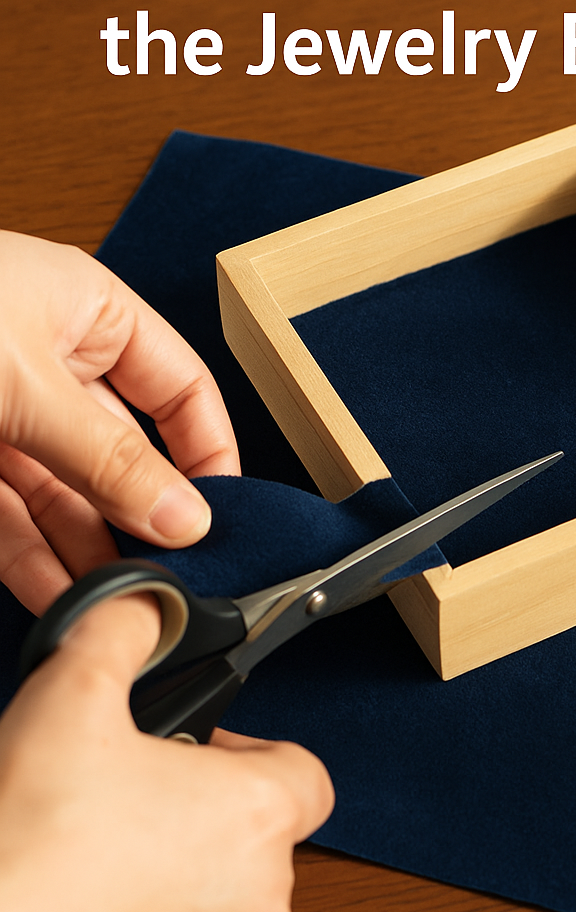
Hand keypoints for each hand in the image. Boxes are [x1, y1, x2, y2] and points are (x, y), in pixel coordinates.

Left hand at [0, 230, 239, 613]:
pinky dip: (33, 555)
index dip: (208, 450)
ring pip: (66, 490)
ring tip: (120, 597)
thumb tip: (186, 515)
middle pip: (123, 449)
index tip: (218, 514)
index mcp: (89, 314)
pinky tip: (61, 591)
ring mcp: (0, 410)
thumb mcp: (24, 384)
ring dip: (90, 544)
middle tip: (171, 571)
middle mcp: (50, 361)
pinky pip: (9, 513)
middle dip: (143, 512)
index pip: (180, 388)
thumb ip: (110, 458)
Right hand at [0, 594, 334, 911]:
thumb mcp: (71, 695)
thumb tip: (146, 607)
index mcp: (258, 815)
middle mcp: (260, 896)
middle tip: (143, 792)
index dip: (252, 748)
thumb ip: (123, 628)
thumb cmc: (25, 844)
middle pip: (265, 828)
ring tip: (115, 844)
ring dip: (187, 863)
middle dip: (210, 803)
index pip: (305, 770)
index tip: (197, 746)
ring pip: (230, 889)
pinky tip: (104, 892)